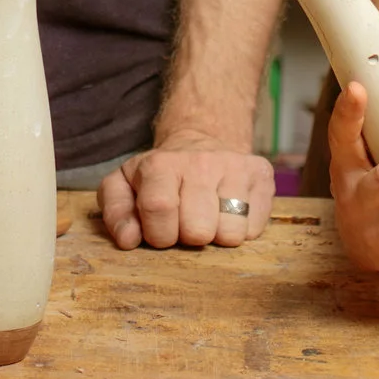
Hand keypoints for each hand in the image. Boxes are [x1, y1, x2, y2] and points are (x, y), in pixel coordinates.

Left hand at [99, 131, 273, 248]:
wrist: (201, 140)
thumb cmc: (159, 175)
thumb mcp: (125, 184)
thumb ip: (116, 212)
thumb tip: (128, 239)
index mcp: (160, 164)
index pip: (159, 209)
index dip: (159, 234)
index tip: (161, 232)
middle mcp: (200, 161)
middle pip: (198, 230)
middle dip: (189, 239)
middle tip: (186, 225)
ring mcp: (235, 166)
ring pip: (231, 233)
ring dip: (218, 237)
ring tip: (209, 219)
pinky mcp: (261, 174)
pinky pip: (255, 228)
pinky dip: (242, 230)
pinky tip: (230, 212)